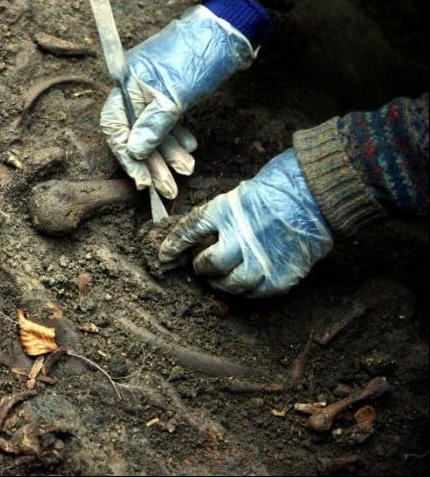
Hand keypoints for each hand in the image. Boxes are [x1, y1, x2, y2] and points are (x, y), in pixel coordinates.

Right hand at [100, 5, 255, 196]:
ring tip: (187, 169)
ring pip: (154, 130)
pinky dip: (178, 137)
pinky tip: (190, 149)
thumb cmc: (196, 56)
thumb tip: (136, 152)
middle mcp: (135, 89)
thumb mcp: (173, 95)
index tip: (143, 180)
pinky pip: (167, 122)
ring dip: (169, 153)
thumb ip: (154, 126)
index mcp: (126, 84)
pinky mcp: (170, 93)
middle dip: (153, 162)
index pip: (116, 127)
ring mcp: (153, 91)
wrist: (227, 29)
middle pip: (136, 134)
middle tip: (168, 188)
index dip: (128, 156)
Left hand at [158, 150, 333, 297]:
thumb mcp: (239, 194)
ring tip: (221, 276)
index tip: (164, 257)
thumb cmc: (276, 189)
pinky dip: (248, 289)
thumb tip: (200, 237)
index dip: (173, 246)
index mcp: (226, 211)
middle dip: (201, 267)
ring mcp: (261, 258)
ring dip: (221, 282)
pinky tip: (247, 280)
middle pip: (209, 263)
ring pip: (231, 283)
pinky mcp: (281, 275)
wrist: (316, 195)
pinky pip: (256, 292)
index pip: (189, 231)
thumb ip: (219, 216)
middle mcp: (240, 236)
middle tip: (201, 265)